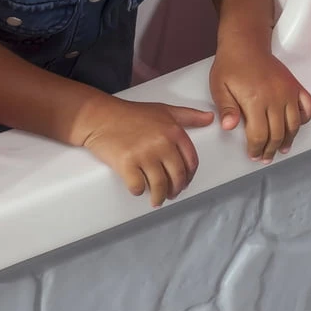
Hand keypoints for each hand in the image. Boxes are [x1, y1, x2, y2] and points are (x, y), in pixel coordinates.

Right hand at [79, 97, 213, 206]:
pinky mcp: (127, 164)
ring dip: (159, 197)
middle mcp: (162, 143)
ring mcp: (144, 154)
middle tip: (170, 194)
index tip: (184, 182)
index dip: (189, 176)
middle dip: (176, 189)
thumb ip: (189, 115)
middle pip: (177, 176)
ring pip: (160, 186)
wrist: (99, 116)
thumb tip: (210, 118)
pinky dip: (139, 191)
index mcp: (174, 131)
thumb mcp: (163, 110)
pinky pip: (138, 187)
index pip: (191, 161)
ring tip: (156, 200)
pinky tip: (138, 188)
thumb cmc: (131, 114)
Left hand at [209, 49, 310, 163]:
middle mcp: (275, 97)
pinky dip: (305, 118)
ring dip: (288, 139)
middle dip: (270, 149)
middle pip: (278, 133)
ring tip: (281, 148)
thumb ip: (225, 108)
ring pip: (294, 124)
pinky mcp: (295, 85)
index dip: (256, 148)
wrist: (245, 44)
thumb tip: (229, 127)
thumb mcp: (219, 86)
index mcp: (255, 100)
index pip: (259, 134)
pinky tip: (297, 126)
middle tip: (265, 156)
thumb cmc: (231, 65)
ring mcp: (288, 91)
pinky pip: (308, 106)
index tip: (253, 154)